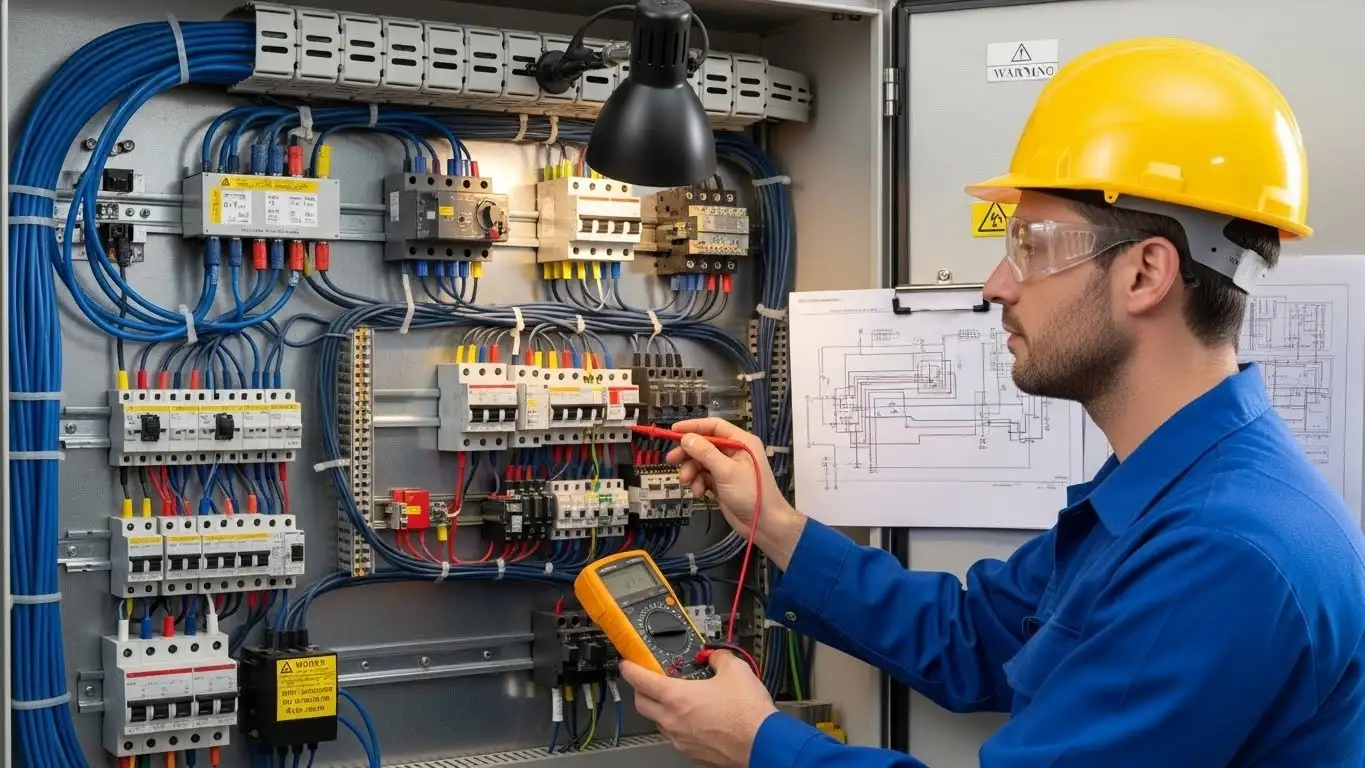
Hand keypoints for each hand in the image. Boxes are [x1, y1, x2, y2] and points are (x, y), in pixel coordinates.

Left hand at [621, 651, 776, 767]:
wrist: (763, 743)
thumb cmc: (747, 713)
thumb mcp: (735, 669)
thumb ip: (719, 658)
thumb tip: (715, 657)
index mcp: (677, 697)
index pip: (640, 680)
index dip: (630, 669)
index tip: (627, 664)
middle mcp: (673, 720)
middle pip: (642, 703)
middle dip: (641, 689)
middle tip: (649, 679)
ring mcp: (681, 739)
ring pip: (658, 721)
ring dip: (660, 708)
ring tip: (677, 698)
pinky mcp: (692, 753)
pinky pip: (676, 736)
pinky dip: (678, 724)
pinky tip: (695, 717)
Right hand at [667, 418, 804, 567]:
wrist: (764, 524)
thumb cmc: (751, 494)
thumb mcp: (726, 471)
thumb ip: (705, 453)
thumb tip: (686, 437)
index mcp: (741, 442)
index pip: (714, 427)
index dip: (693, 427)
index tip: (674, 430)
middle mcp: (733, 452)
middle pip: (704, 444)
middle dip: (688, 453)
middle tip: (671, 460)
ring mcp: (727, 467)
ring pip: (701, 462)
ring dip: (691, 471)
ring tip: (686, 482)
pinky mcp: (721, 482)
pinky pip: (703, 476)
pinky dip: (698, 483)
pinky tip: (698, 492)